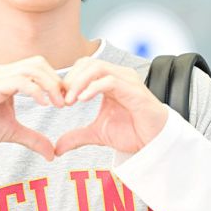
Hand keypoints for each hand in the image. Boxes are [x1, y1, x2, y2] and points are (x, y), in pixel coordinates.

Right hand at [0, 55, 65, 161]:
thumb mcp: (12, 132)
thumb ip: (33, 138)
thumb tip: (52, 153)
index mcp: (9, 77)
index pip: (39, 67)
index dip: (56, 81)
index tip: (66, 102)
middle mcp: (2, 72)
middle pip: (38, 63)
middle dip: (56, 81)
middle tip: (65, 103)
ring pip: (31, 68)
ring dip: (49, 85)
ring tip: (57, 104)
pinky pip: (19, 81)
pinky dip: (36, 90)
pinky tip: (43, 104)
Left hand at [54, 57, 168, 155]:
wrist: (154, 143)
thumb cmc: (132, 132)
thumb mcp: (97, 134)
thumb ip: (77, 136)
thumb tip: (57, 148)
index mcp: (109, 81)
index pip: (83, 67)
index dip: (68, 80)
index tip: (58, 99)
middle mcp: (118, 76)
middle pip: (88, 63)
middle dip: (70, 79)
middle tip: (61, 99)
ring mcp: (127, 81)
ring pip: (98, 68)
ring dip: (79, 82)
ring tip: (69, 100)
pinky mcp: (134, 90)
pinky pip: (110, 81)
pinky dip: (93, 88)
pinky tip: (82, 100)